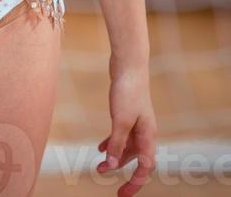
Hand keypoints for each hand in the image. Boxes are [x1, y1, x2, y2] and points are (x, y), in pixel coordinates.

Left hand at [96, 63, 156, 195]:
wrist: (128, 64)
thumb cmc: (127, 91)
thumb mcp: (120, 120)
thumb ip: (117, 143)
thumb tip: (112, 166)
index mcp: (148, 135)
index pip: (145, 167)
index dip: (135, 183)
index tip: (122, 193)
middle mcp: (146, 131)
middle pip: (137, 161)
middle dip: (124, 174)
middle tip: (112, 187)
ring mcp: (137, 122)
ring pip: (128, 148)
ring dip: (115, 158)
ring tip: (99, 168)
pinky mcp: (128, 113)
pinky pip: (122, 135)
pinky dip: (112, 143)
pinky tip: (100, 148)